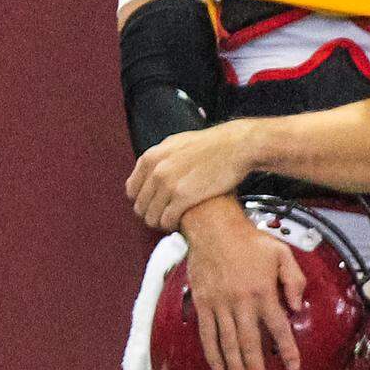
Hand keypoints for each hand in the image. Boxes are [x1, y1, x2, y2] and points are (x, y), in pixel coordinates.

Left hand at [127, 122, 253, 230]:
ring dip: (162, 222)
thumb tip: (152, 172)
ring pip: (152, 217)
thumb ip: (160, 159)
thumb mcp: (177, 143)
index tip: (154, 205)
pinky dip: (173, 225)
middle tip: (166, 215)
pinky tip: (183, 221)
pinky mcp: (184, 197)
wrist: (237, 146)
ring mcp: (168, 184)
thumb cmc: (213, 144)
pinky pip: (168, 220)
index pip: (132, 189)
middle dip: (152, 214)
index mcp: (152, 157)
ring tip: (175, 220)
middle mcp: (156, 170)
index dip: (143, 201)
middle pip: (140, 206)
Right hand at [182, 199, 306, 369]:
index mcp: (263, 291)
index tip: (293, 366)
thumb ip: (294, 279)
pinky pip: (207, 334)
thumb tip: (297, 306)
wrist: (214, 229)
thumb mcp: (281, 253)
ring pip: (228, 343)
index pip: (278, 327)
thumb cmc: (250, 240)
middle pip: (250, 342)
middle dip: (256, 368)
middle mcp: (241, 302)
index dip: (287, 349)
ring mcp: (219, 305)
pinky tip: (218, 368)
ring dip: (235, 367)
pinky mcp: (203, 303)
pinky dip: (212, 353)